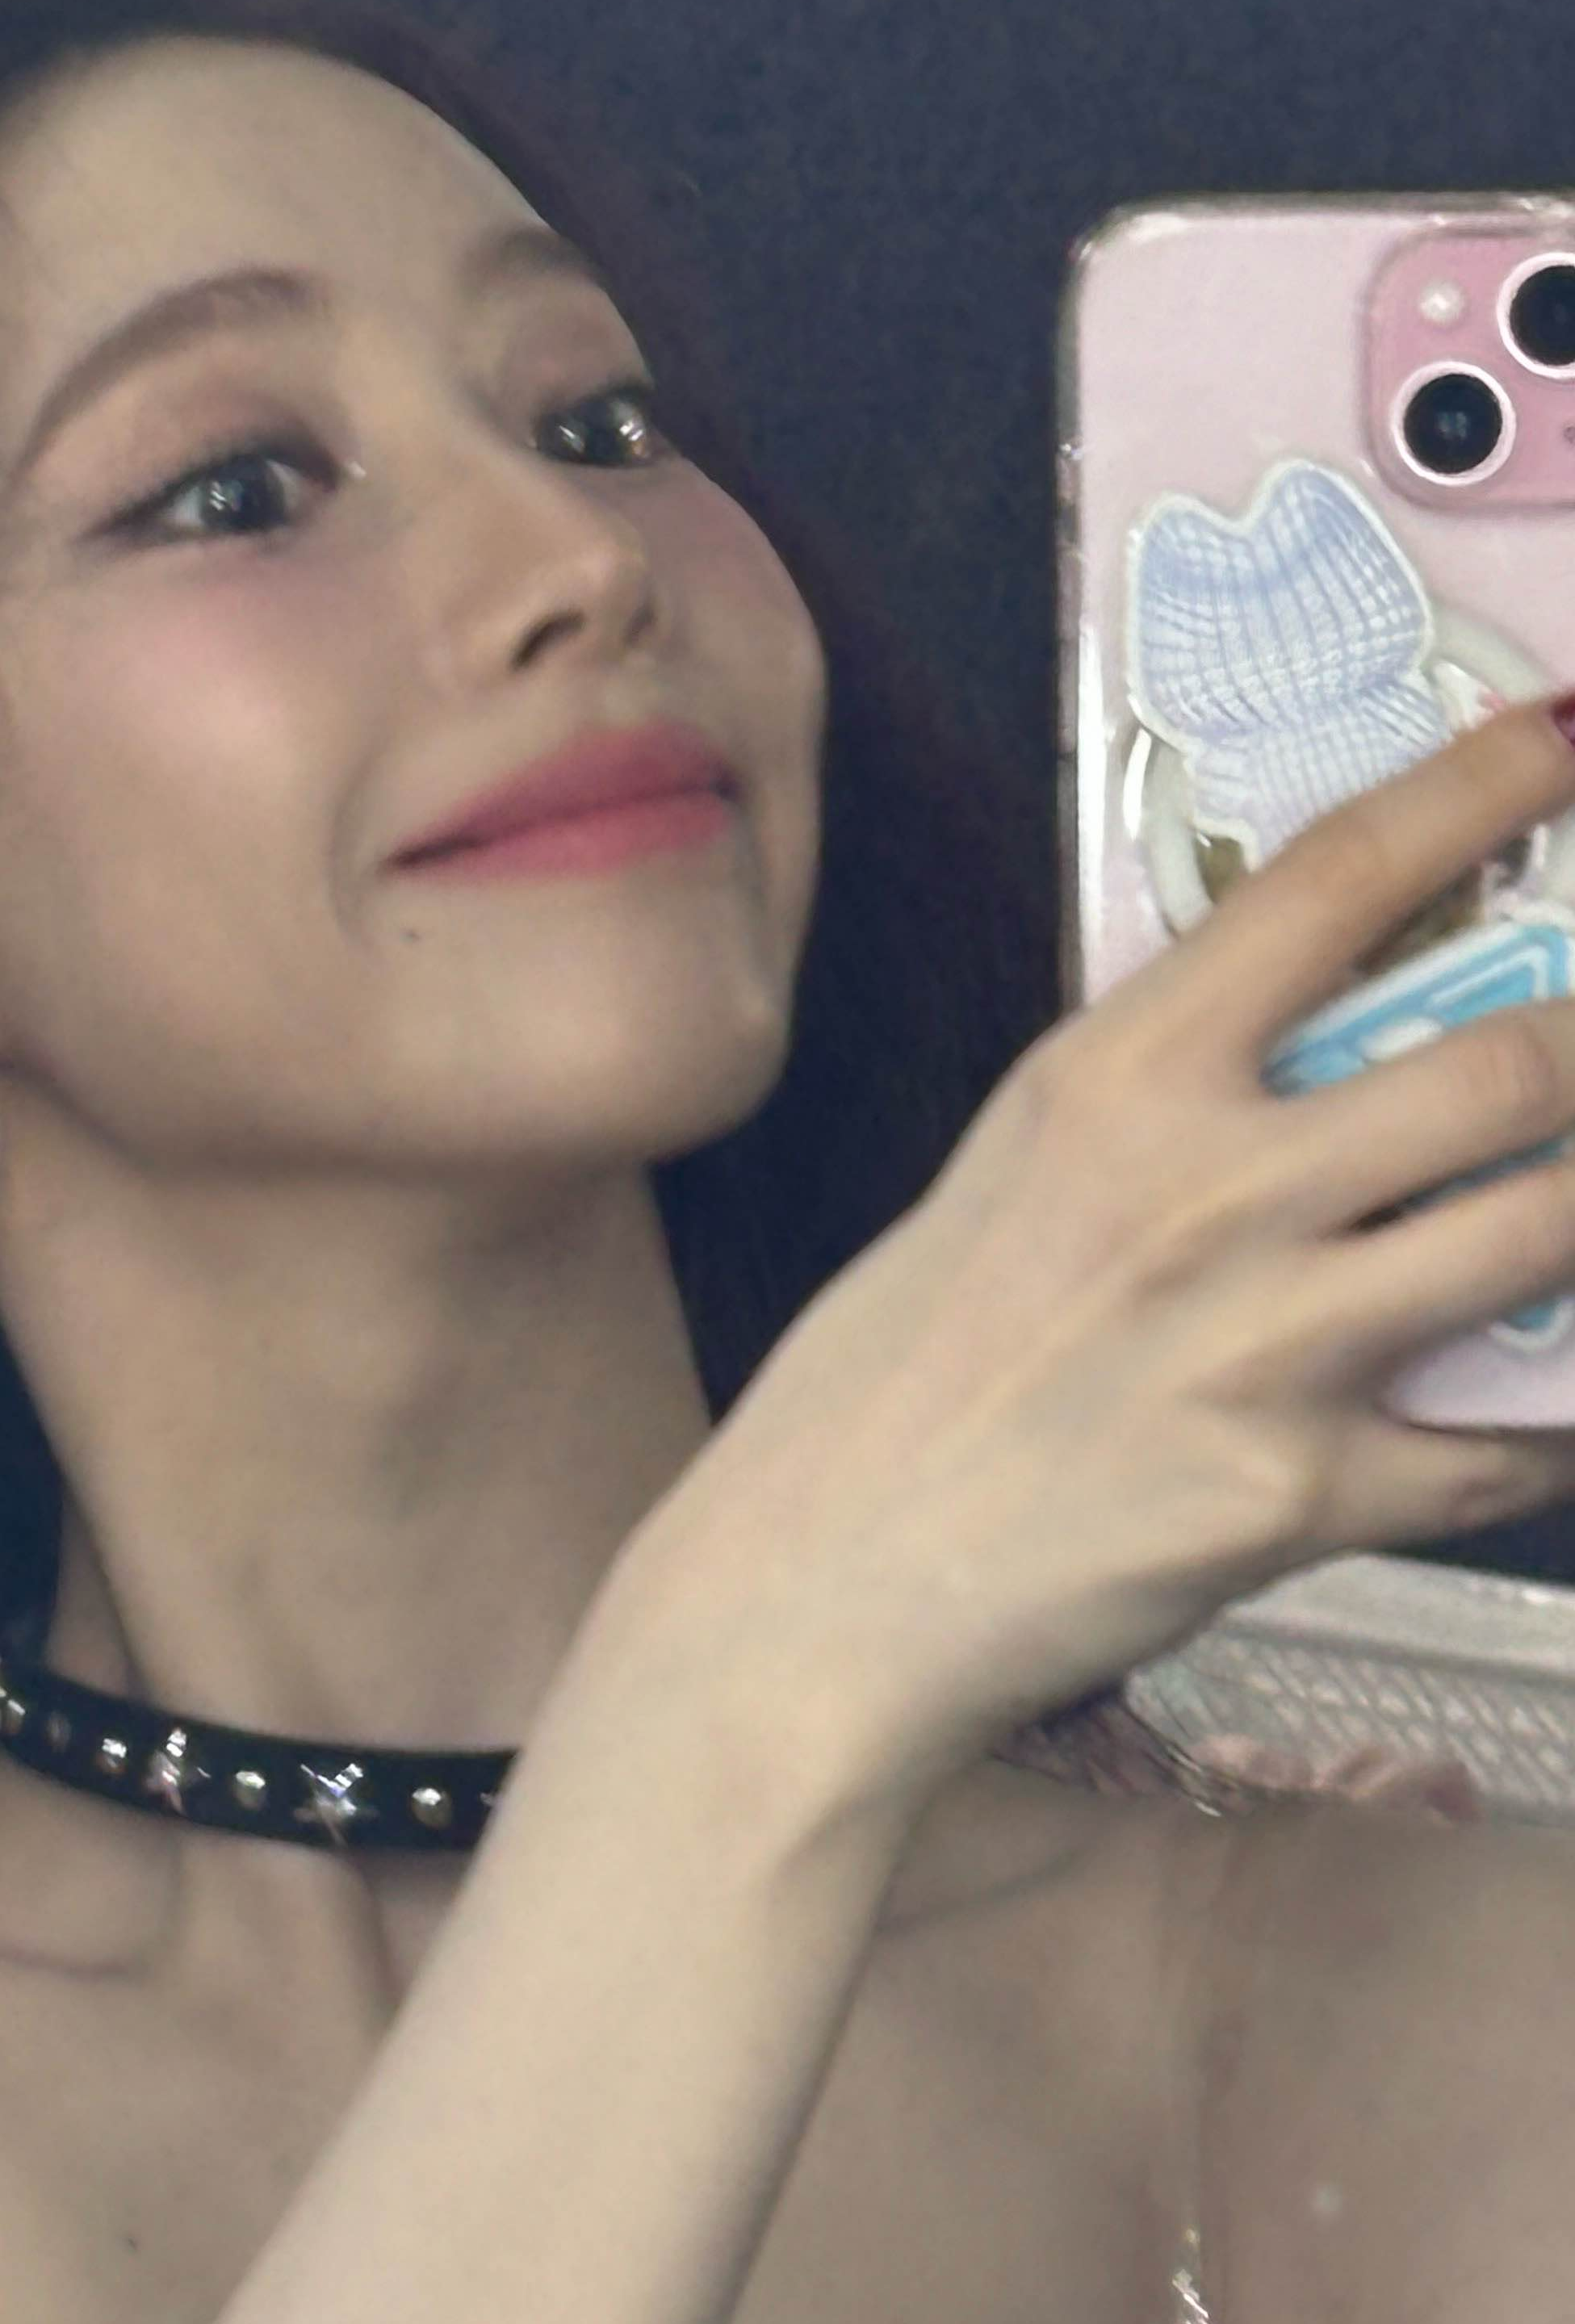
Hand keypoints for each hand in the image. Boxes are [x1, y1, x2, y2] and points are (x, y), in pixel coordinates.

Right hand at [609, 698, 1574, 1804]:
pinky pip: (1508, 1446)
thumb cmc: (900, 1376)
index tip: (1562, 739)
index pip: (1333, 881)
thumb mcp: (1012, 1174)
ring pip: (1550, 1231)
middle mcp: (1206, 1187)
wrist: (823, 1584)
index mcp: (1115, 1079)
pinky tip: (1534, 1416)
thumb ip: (1163, 1104)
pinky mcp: (1303, 1494)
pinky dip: (1544, 1427)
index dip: (1481, 789)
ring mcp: (1266, 1342)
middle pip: (1509, 1060)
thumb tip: (1323, 1054)